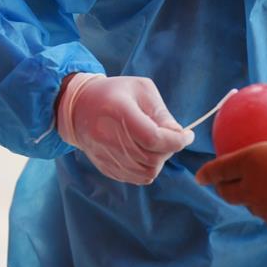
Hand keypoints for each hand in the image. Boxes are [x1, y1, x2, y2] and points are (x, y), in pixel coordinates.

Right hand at [56, 73, 193, 184]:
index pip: (154, 138)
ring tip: (158, 144)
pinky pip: (136, 178)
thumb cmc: (115, 93)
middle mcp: (109, 137)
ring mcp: (105, 155)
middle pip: (151, 158)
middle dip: (170, 150)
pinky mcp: (105, 167)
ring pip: (146, 172)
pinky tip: (146, 152)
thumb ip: (162, 112)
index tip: (188, 135)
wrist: (78, 108)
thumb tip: (178, 134)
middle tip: (172, 137)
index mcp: (119, 111)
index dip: (177, 140)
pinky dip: (148, 169)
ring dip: (160, 161)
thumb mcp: (141, 89)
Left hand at [196, 116, 266, 239]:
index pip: (218, 170)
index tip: (200, 176)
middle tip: (225, 180)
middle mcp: (253, 189)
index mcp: (254, 162)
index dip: (206, 173)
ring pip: (248, 204)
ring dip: (247, 196)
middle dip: (222, 186)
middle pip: (227, 192)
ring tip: (256, 187)